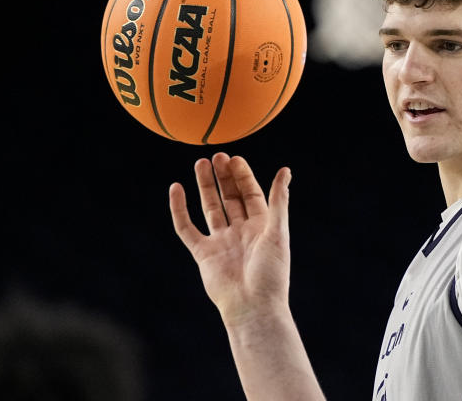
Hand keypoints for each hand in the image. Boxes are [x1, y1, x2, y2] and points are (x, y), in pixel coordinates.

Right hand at [169, 153, 291, 325]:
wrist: (253, 307)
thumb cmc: (271, 273)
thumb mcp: (277, 231)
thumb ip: (279, 200)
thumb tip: (286, 170)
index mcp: (261, 226)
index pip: (251, 194)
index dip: (243, 176)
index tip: (234, 157)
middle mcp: (241, 232)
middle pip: (230, 198)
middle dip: (224, 177)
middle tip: (216, 155)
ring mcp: (221, 242)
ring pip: (210, 208)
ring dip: (206, 186)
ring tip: (200, 163)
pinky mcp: (203, 254)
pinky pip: (187, 228)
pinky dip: (180, 209)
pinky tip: (176, 189)